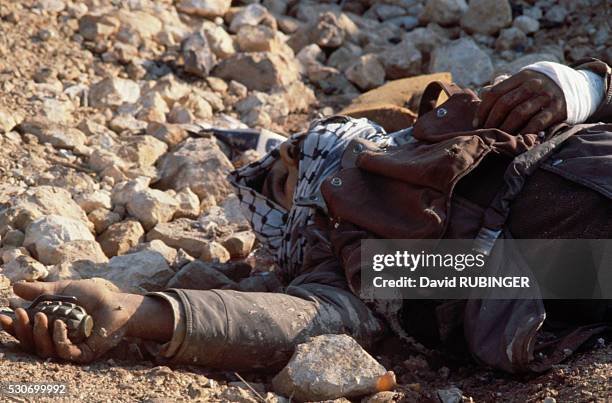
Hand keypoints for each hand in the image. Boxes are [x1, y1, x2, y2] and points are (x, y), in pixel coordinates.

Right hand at [0, 279, 172, 362]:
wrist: (117, 303)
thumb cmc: (93, 297)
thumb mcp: (64, 289)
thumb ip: (40, 291)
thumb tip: (14, 287)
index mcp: (49, 327)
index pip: (25, 331)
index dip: (12, 326)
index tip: (2, 316)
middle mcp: (55, 340)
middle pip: (30, 343)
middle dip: (21, 329)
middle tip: (19, 314)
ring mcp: (68, 348)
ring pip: (43, 349)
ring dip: (37, 333)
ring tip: (40, 315)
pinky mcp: (82, 354)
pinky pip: (63, 351)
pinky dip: (58, 338)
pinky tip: (59, 325)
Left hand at [474, 70, 566, 134]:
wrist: (576, 88)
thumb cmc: (539, 89)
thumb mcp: (523, 82)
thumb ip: (503, 88)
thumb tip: (481, 93)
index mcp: (522, 76)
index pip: (495, 92)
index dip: (482, 109)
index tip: (476, 123)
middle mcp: (534, 83)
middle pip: (505, 103)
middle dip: (492, 121)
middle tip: (486, 133)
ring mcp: (546, 96)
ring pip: (519, 114)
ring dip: (505, 129)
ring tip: (498, 137)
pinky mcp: (557, 109)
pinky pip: (536, 123)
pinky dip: (524, 133)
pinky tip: (516, 140)